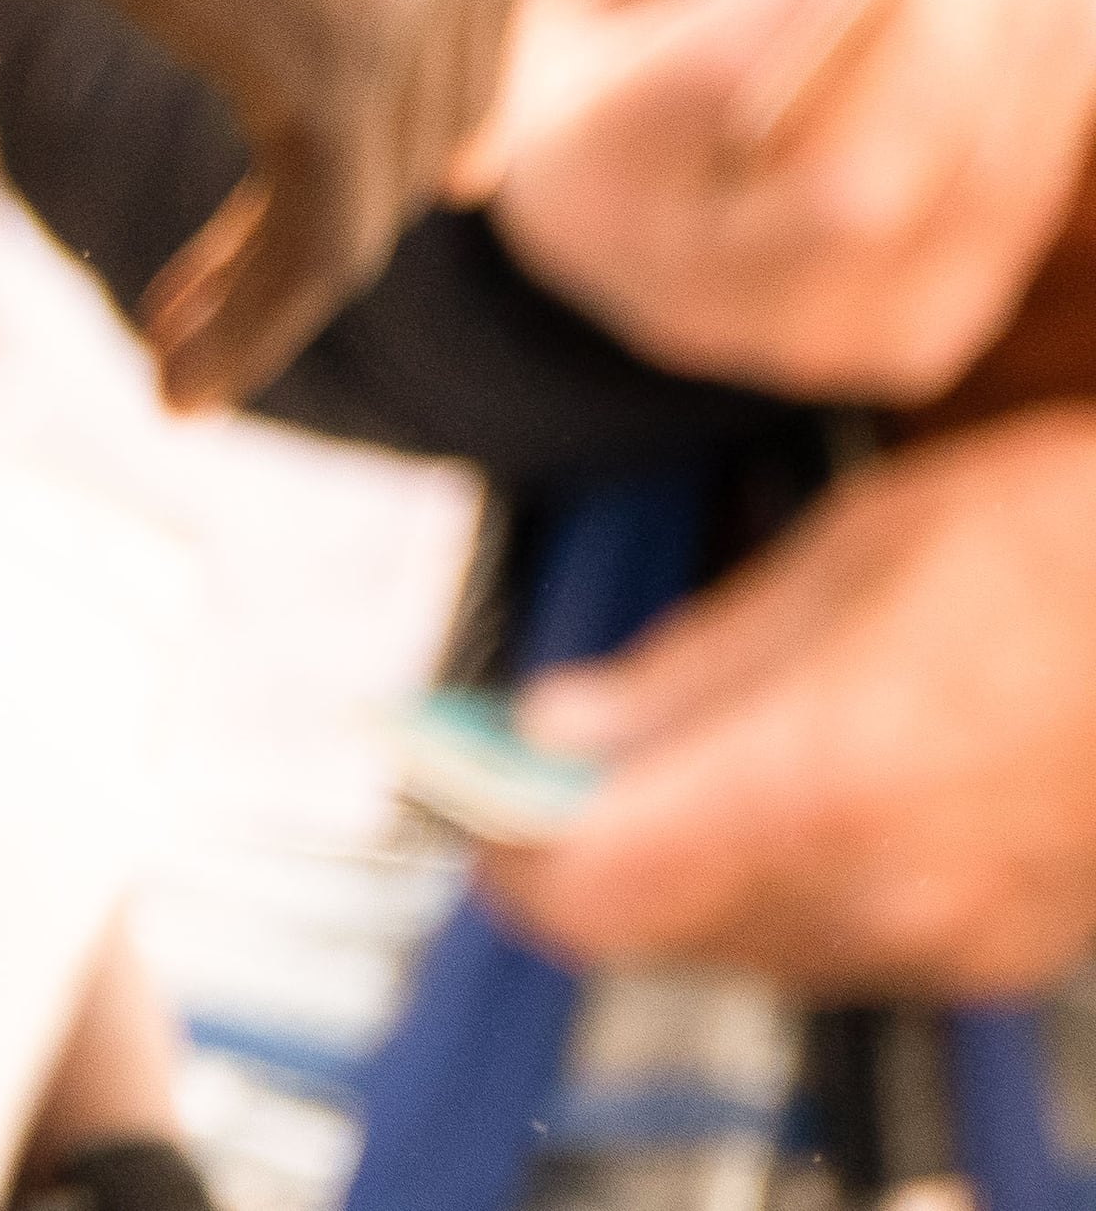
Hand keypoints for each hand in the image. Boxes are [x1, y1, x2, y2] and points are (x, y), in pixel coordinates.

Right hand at [0, 0, 541, 407]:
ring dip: (279, 287)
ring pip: (373, 179)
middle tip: (230, 289)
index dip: (391, 58)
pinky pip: (321, 238)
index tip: (309, 159)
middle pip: (435, 75)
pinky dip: (253, 323)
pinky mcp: (347, 67)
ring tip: (181, 358)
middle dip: (339, 190)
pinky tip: (178, 378)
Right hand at [472, 0, 1095, 402]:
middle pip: (866, 160)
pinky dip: (1059, 79)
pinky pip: (1018, 205)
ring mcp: (811, 330)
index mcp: (590, 167)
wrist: (606, 244)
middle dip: (963, 5)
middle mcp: (692, 277)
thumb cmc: (603, 65)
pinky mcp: (910, 341)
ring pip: (968, 186)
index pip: (725, 74)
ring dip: (1044, 23)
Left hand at [484, 404, 1095, 995]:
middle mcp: (888, 895)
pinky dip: (777, 879)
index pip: (588, 895)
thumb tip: (555, 726)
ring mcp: (955, 940)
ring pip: (739, 946)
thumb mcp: (852, 556)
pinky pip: (835, 943)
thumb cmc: (1069, 544)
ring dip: (678, 866)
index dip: (503, 844)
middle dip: (585, 848)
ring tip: (676, 747)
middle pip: (652, 933)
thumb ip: (689, 668)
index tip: (462, 779)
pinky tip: (792, 783)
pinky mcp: (1003, 952)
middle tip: (554, 751)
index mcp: (824, 787)